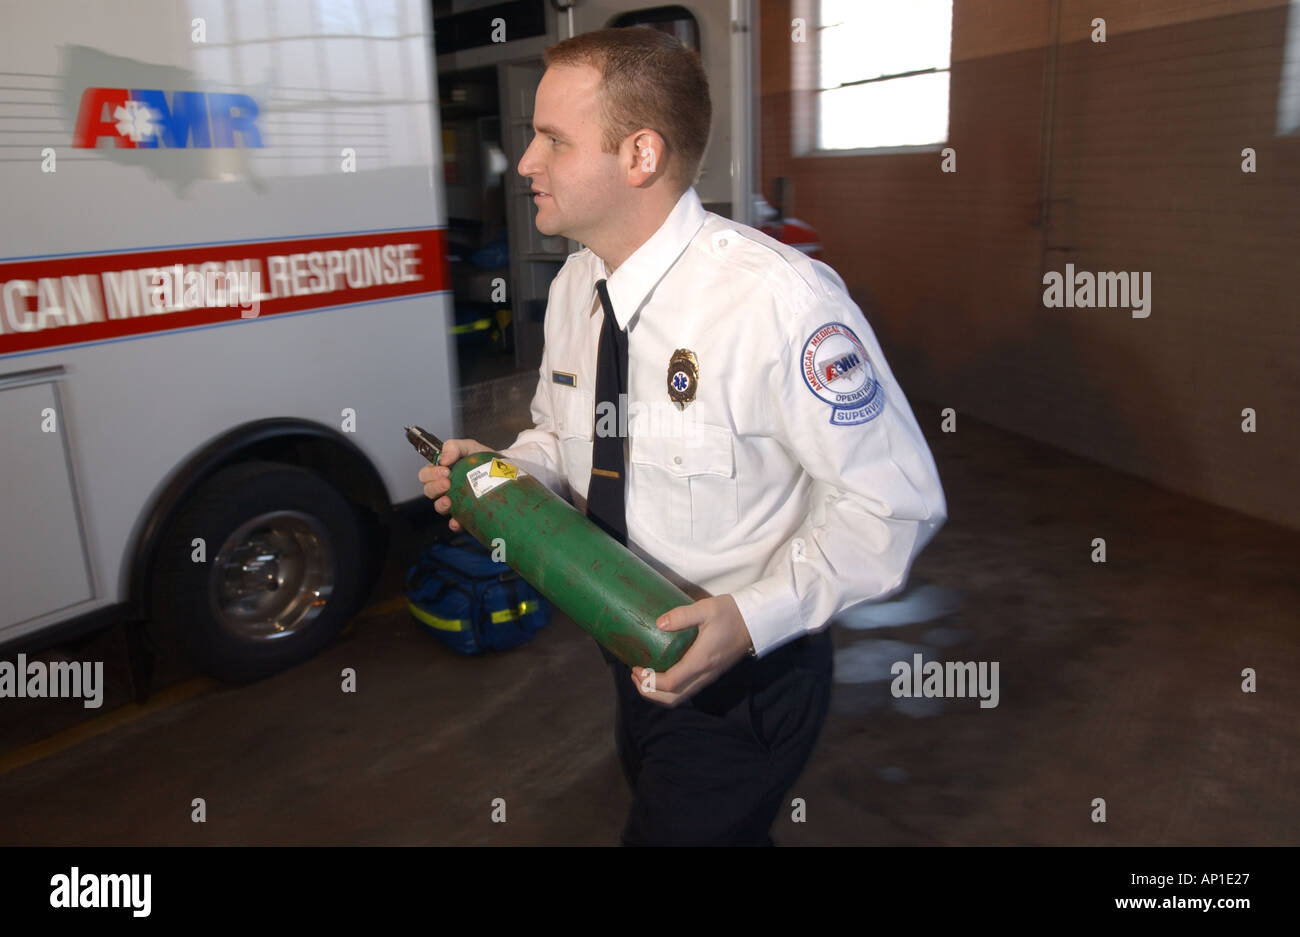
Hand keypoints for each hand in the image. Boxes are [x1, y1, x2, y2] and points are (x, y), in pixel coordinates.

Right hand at [418, 438, 489, 531]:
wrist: (505, 472)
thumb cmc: (483, 460)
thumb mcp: (470, 447)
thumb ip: (454, 447)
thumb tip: (444, 459)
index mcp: (442, 472)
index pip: (426, 475)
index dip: (431, 473)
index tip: (445, 470)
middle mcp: (445, 488)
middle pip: (429, 491)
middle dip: (435, 487)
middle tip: (447, 482)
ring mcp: (454, 502)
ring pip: (439, 506)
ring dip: (441, 504)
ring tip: (449, 500)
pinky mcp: (465, 514)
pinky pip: (455, 522)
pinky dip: (454, 523)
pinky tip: (457, 521)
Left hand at [629, 595, 754, 707]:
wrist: (755, 621)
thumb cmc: (731, 614)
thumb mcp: (706, 609)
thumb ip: (682, 615)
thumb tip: (658, 623)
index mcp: (700, 661)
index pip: (670, 683)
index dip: (649, 681)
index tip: (635, 668)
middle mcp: (704, 675)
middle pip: (672, 699)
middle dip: (649, 692)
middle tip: (635, 675)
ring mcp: (708, 677)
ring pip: (679, 698)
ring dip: (658, 693)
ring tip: (644, 677)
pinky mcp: (710, 674)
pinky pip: (686, 691)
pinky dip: (669, 689)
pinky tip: (662, 673)